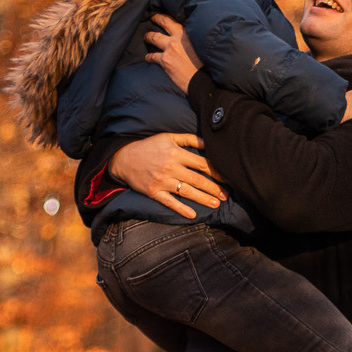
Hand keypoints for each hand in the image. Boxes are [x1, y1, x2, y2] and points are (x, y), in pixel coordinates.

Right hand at [108, 132, 225, 218]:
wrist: (123, 158)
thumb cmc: (149, 147)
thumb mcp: (168, 137)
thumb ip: (189, 139)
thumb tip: (208, 143)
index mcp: (176, 153)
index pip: (202, 163)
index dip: (217, 172)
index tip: (228, 178)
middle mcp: (170, 167)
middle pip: (198, 179)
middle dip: (214, 188)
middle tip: (225, 195)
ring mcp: (162, 181)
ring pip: (187, 192)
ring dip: (203, 199)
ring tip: (216, 204)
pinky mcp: (154, 192)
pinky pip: (170, 202)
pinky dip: (181, 209)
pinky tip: (193, 214)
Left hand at [144, 13, 200, 92]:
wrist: (203, 80)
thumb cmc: (206, 65)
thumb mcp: (202, 46)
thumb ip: (193, 39)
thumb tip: (190, 36)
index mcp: (189, 33)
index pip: (176, 20)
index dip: (168, 15)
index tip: (163, 13)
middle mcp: (178, 38)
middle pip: (164, 22)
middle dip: (156, 18)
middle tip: (152, 17)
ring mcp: (171, 48)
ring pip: (154, 38)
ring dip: (148, 37)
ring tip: (146, 37)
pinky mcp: (165, 60)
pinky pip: (152, 56)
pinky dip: (149, 57)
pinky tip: (147, 58)